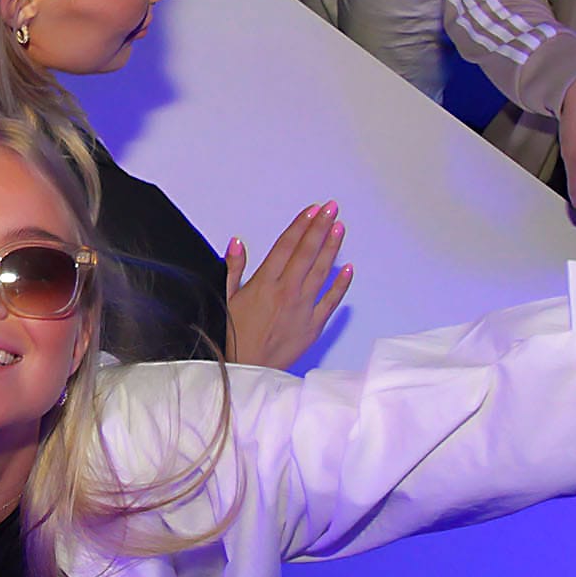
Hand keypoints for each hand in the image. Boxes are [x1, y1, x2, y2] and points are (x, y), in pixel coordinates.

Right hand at [223, 201, 354, 367]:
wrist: (245, 368)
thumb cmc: (234, 336)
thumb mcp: (227, 298)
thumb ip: (234, 268)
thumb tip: (236, 242)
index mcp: (264, 283)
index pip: (286, 246)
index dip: (300, 225)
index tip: (312, 210)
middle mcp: (286, 291)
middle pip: (306, 252)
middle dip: (320, 227)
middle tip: (332, 208)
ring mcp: (302, 307)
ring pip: (321, 271)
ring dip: (331, 247)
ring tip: (340, 227)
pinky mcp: (313, 324)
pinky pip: (331, 300)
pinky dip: (341, 284)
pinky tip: (348, 267)